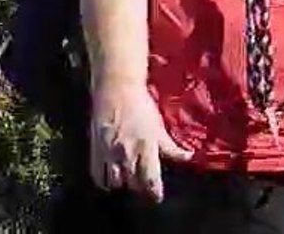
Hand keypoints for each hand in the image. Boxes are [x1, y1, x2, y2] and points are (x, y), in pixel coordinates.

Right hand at [89, 81, 192, 201]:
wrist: (116, 87)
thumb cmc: (141, 105)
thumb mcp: (159, 126)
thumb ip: (171, 147)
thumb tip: (188, 156)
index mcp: (146, 147)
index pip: (150, 181)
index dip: (154, 192)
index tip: (156, 195)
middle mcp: (127, 153)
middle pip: (133, 184)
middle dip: (139, 186)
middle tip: (142, 183)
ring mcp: (109, 152)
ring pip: (115, 182)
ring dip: (122, 184)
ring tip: (127, 178)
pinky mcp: (95, 148)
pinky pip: (97, 174)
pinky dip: (104, 181)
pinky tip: (110, 177)